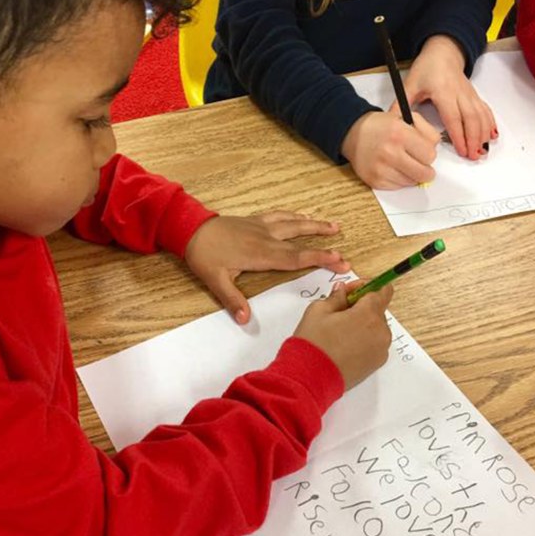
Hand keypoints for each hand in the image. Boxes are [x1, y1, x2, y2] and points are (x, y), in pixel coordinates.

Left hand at [185, 212, 350, 323]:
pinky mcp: (254, 220)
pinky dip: (294, 215)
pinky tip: (303, 216)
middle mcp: (266, 238)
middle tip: (344, 253)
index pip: (296, 258)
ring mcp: (261, 227)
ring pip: (293, 224)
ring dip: (314, 225)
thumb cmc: (204, 256)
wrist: (190, 229)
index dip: (319, 259)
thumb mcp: (215, 281)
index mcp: (261, 254)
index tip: (339, 261)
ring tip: (334, 226)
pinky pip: (280, 216)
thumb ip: (233, 300)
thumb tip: (245, 320)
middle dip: (324, 246)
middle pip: (301, 242)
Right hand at [293, 282, 392, 389]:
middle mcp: (380, 331)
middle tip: (338, 312)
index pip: (382, 290)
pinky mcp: (376, 363)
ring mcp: (380, 349)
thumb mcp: (318, 311)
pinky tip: (343, 346)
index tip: (351, 291)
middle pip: (377, 310)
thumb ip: (336, 297)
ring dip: (362, 324)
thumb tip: (343, 291)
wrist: (310, 378)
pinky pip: (374, 344)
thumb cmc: (313, 344)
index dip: (366, 287)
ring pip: (376, 328)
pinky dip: (363, 340)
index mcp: (368, 314)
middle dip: (361, 307)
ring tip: (339, 332)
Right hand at [341, 111, 438, 188]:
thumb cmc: (382, 126)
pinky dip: (400, 179)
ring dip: (412, 174)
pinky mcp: (375, 181)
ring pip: (412, 182)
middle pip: (424, 173)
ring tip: (403, 163)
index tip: (423, 151)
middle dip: (425, 168)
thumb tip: (435, 151)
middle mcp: (390, 152)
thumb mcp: (406, 117)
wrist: (353, 134)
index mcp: (399, 134)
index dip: (429, 153)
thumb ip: (426, 131)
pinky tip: (393, 168)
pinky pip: (399, 187)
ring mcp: (381, 169)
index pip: (430, 155)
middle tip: (419, 162)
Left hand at [398, 35, 496, 160]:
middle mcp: (460, 93)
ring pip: (481, 115)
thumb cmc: (426, 68)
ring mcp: (469, 94)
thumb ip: (400, 105)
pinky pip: (485, 110)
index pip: (453, 117)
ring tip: (482, 151)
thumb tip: (390, 124)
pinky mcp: (475, 95)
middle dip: (474, 139)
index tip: (461, 150)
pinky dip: (490, 123)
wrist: (443, 52)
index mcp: (443, 91)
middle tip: (473, 156)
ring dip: (483, 134)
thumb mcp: (410, 85)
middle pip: (471, 118)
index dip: (459, 135)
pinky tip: (492, 136)